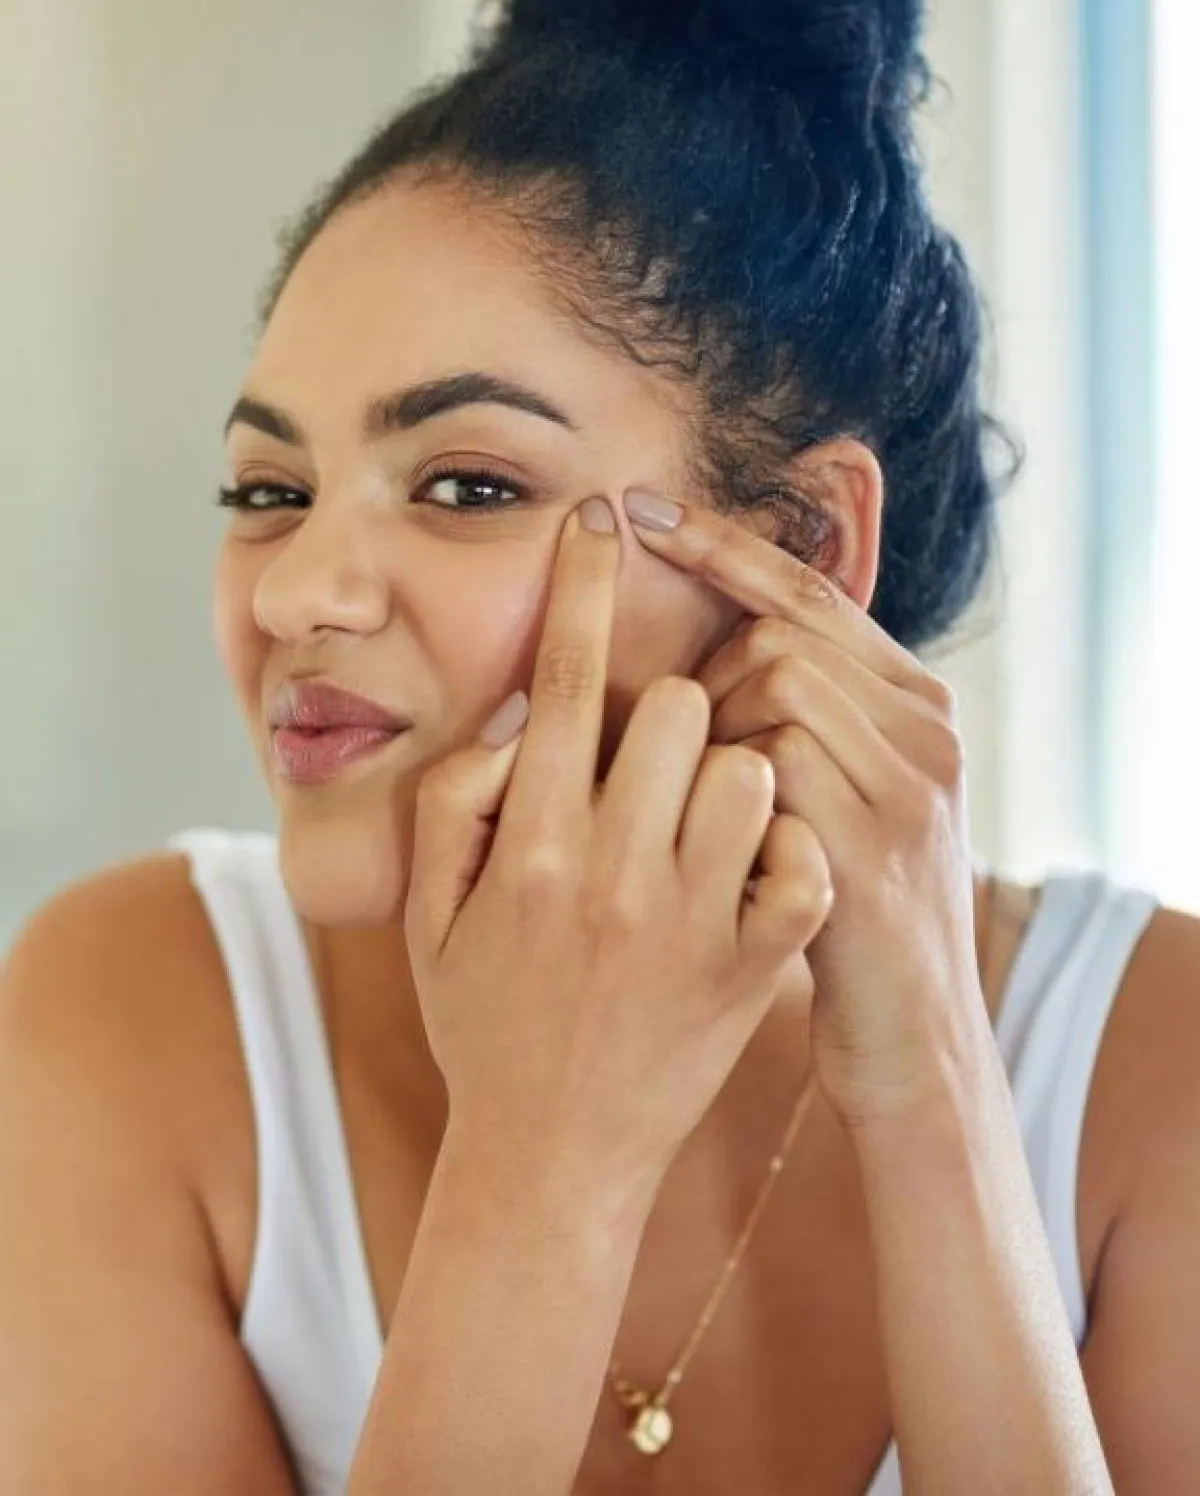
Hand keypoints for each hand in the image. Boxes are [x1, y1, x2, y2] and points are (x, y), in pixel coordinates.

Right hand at [404, 496, 833, 1214]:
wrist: (553, 1160)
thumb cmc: (484, 1026)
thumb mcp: (427, 921)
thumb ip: (452, 808)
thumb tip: (509, 726)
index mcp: (529, 846)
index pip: (562, 682)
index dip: (583, 587)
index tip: (601, 520)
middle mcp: (612, 871)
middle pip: (676, 706)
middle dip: (673, 701)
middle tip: (659, 745)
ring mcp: (690, 921)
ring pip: (749, 769)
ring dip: (733, 769)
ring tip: (705, 814)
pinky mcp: (752, 968)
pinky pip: (801, 861)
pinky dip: (789, 851)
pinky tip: (758, 872)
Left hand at [621, 487, 992, 1133]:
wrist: (915, 1045)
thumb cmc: (850, 914)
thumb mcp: (853, 798)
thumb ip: (815, 720)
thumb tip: (723, 648)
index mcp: (915, 705)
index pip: (809, 592)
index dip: (723, 545)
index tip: (639, 511)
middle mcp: (926, 731)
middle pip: (779, 637)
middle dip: (706, 680)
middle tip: (677, 757)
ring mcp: (907, 790)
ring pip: (774, 688)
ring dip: (712, 738)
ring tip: (699, 811)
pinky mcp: (869, 853)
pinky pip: (769, 768)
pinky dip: (724, 792)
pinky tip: (712, 842)